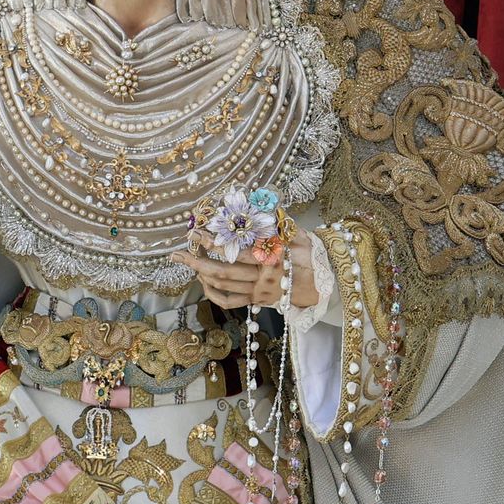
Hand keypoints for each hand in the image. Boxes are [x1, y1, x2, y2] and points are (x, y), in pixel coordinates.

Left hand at [173, 227, 317, 308]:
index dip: (215, 242)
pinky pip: (229, 301)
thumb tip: (258, 201)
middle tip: (178, 252)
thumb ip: (278, 221)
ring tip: (185, 260)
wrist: (325, 284)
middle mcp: (263, 277)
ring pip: (223, 285)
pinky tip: (202, 281)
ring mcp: (258, 291)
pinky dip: (212, 293)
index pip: (238, 250)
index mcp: (273, 259)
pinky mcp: (257, 301)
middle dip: (197, 261)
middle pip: (223, 271)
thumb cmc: (310, 254)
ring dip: (200, 273)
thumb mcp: (299, 234)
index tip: (197, 232)